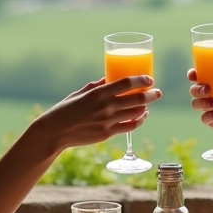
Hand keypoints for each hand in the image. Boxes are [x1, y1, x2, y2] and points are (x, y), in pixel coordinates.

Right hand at [33, 76, 160, 150]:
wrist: (55, 131)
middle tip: (157, 92)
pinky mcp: (107, 134)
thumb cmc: (65, 109)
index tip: (149, 79)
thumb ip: (97, 85)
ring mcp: (108, 121)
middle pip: (137, 99)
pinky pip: (129, 126)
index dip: (141, 80)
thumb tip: (109, 79)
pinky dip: (139, 120)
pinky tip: (141, 117)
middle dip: (151, 95)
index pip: (127, 83)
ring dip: (146, 108)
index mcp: (99, 92)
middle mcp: (106, 106)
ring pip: (136, 113)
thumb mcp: (80, 92)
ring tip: (148, 104)